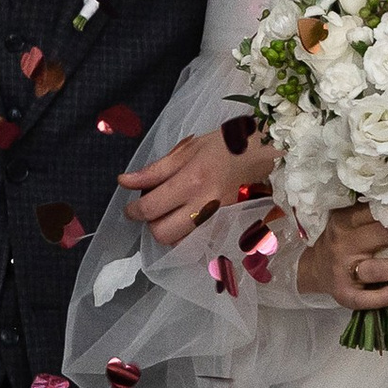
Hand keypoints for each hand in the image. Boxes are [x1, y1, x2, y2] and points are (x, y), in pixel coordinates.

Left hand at [117, 123, 274, 246]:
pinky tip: (187, 219)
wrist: (262, 153)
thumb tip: (124, 182)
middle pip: (164, 234)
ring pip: (180, 242)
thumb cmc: (224, 146)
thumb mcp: (187, 150)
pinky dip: (186, 235)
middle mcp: (205, 204)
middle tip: (152, 211)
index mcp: (192, 180)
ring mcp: (218, 218)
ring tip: (170, 214)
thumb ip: (154, 170)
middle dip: (151, 225)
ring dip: (168, 231)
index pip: (151, 208)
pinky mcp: (226, 225)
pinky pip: (198, 240)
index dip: (133, 211)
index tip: (130, 208)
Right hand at [294, 205, 387, 308]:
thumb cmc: (340, 241)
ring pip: (378, 269)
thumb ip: (372, 215)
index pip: (378, 213)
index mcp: (344, 220)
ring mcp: (342, 271)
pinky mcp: (344, 294)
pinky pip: (368, 298)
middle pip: (382, 237)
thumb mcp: (349, 221)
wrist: (313, 268)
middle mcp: (343, 244)